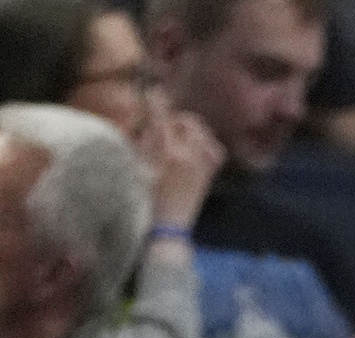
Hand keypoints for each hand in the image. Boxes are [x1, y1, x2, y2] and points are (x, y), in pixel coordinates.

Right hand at [140, 94, 224, 228]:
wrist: (169, 230)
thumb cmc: (146, 201)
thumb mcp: (139, 169)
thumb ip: (143, 142)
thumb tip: (148, 121)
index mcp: (168, 154)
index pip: (162, 117)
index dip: (156, 102)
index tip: (151, 91)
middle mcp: (190, 156)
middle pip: (184, 122)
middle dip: (173, 119)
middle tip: (162, 127)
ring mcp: (203, 164)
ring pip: (200, 132)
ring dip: (188, 128)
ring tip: (177, 137)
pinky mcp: (209, 174)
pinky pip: (215, 149)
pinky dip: (206, 143)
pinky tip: (195, 147)